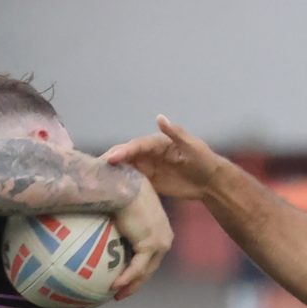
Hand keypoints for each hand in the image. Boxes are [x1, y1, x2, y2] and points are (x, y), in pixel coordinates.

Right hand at [103, 116, 230, 202]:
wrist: (210, 182)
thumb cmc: (203, 160)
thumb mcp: (191, 145)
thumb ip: (175, 133)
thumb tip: (159, 117)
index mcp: (157, 142)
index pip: (137, 145)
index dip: (124, 151)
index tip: (112, 158)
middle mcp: (149, 154)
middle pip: (127, 156)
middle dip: (112, 161)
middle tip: (95, 168)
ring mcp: (148, 168)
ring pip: (126, 168)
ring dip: (113, 173)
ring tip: (97, 180)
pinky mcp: (150, 182)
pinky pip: (132, 182)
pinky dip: (121, 185)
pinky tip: (111, 190)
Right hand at [110, 176, 173, 300]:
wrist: (123, 186)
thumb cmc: (119, 190)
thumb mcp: (122, 208)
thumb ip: (116, 223)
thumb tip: (98, 229)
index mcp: (160, 229)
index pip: (152, 254)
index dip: (140, 268)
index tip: (126, 277)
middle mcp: (164, 237)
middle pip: (150, 266)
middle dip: (136, 282)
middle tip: (121, 292)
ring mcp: (159, 242)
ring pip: (145, 271)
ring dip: (131, 285)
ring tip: (117, 295)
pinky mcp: (150, 245)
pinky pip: (136, 268)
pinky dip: (126, 278)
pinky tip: (114, 286)